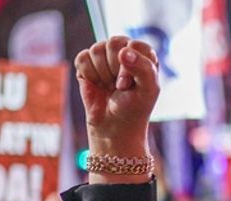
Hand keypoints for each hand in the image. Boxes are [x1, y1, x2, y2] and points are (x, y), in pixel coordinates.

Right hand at [75, 37, 159, 162]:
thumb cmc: (134, 107)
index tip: (130, 84)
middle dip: (115, 69)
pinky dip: (89, 74)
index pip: (135, 45)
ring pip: (97, 49)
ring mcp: (104, 56)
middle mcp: (124, 50)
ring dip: (102, 74)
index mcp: (143, 53)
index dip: (130, 65)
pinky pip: (82, 58)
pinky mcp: (86, 63)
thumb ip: (143, 68)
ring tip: (109, 87)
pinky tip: (97, 85)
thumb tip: (123, 51)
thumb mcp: (148, 89)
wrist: (113, 126)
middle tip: (120, 87)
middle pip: (114, 43)